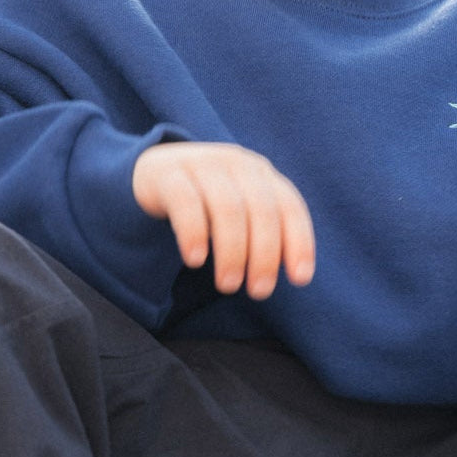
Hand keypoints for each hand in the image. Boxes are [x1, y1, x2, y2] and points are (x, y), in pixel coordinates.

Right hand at [132, 142, 314, 297]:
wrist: (156, 169)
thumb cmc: (209, 200)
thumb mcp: (241, 208)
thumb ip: (265, 231)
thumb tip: (295, 275)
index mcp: (262, 174)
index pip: (290, 206)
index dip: (299, 242)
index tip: (300, 279)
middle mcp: (237, 164)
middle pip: (261, 210)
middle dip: (265, 255)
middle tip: (259, 292)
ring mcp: (203, 164)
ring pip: (227, 208)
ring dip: (232, 251)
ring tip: (228, 285)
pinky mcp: (169, 174)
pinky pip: (185, 203)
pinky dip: (194, 233)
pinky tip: (195, 260)